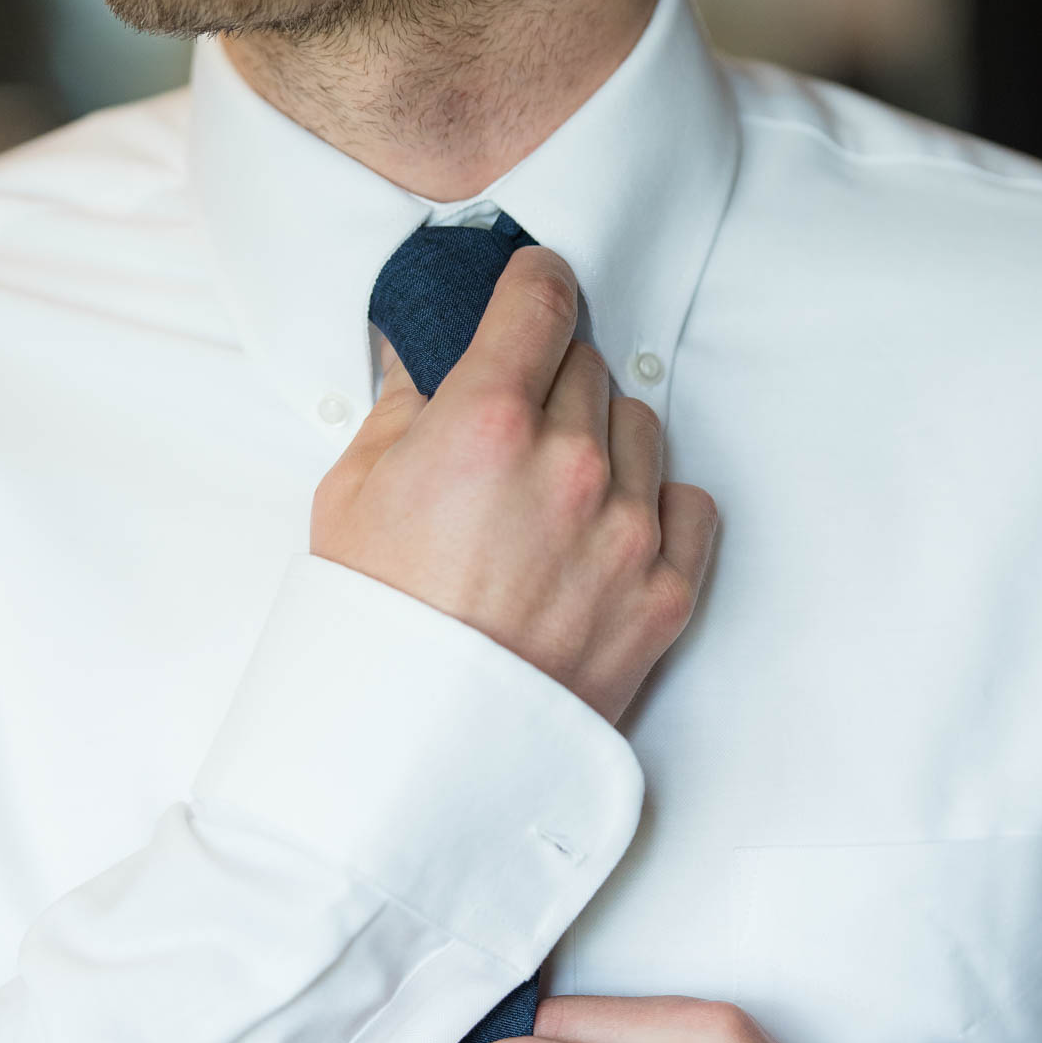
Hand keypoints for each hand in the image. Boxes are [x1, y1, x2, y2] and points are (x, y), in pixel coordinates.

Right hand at [310, 248, 717, 723]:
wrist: (412, 760)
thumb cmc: (371, 631)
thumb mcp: (351, 495)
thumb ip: (404, 408)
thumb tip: (427, 356)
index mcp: (486, 424)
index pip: (543, 301)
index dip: (537, 283)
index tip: (536, 286)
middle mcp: (572, 466)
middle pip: (589, 368)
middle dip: (552, 382)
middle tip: (513, 427)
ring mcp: (628, 533)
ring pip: (643, 430)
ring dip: (603, 441)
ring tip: (551, 495)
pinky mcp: (665, 596)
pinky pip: (690, 506)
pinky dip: (657, 506)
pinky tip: (608, 530)